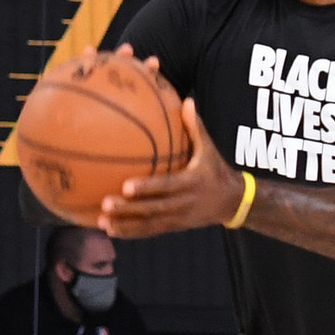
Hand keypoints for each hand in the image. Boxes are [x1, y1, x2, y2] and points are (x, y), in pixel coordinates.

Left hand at [101, 93, 244, 238]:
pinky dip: (130, 233)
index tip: (126, 185)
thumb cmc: (216, 170)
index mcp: (191, 183)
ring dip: (125, 225)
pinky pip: (150, 231)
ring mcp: (178, 218)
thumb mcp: (210, 150)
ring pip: (149, 224)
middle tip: (105, 204)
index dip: (147, 188)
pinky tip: (109, 230)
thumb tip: (187, 101)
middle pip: (153, 209)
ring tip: (101, 223)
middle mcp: (183, 203)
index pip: (167, 186)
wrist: (232, 202)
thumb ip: (196, 128)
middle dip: (129, 209)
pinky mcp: (173, 227)